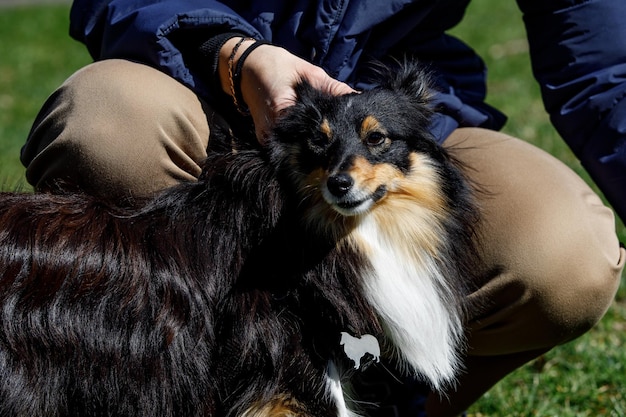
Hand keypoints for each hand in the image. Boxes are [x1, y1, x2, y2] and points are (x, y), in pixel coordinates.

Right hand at [219, 38, 354, 141]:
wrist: (245, 67)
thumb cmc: (277, 65)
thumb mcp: (308, 72)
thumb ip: (332, 88)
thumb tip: (357, 98)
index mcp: (282, 110)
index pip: (312, 131)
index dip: (330, 135)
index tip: (347, 136)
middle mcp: (273, 129)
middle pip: (304, 144)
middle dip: (322, 143)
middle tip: (344, 143)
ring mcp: (266, 137)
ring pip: (295, 148)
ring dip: (311, 146)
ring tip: (331, 145)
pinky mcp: (264, 140)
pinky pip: (285, 146)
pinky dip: (298, 144)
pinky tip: (312, 142)